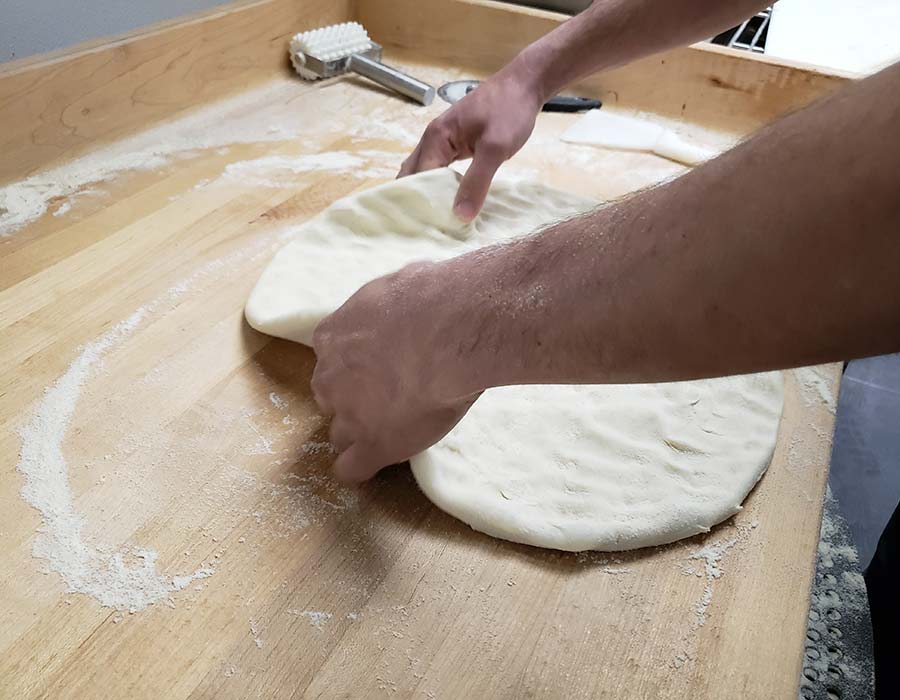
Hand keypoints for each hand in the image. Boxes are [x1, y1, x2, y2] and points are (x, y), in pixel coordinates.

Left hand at [311, 262, 479, 482]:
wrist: (450, 331)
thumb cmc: (434, 299)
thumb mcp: (405, 285)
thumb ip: (395, 302)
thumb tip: (412, 293)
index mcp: (333, 335)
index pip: (333, 360)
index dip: (358, 366)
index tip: (383, 365)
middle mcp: (330, 376)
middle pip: (331, 397)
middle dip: (354, 399)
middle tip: (392, 396)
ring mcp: (348, 414)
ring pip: (340, 434)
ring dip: (360, 433)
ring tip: (394, 430)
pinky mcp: (372, 446)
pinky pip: (351, 469)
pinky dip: (361, 467)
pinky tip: (377, 463)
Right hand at [400, 68, 543, 221]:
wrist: (525, 84)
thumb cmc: (509, 111)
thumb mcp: (495, 148)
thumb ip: (477, 182)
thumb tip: (460, 216)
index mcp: (436, 138)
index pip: (417, 179)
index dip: (420, 204)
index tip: (424, 230)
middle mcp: (433, 139)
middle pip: (414, 175)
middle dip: (416, 201)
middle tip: (425, 230)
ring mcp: (444, 140)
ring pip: (426, 172)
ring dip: (429, 194)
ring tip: (435, 222)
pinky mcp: (457, 143)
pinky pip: (440, 168)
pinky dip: (441, 186)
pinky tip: (450, 202)